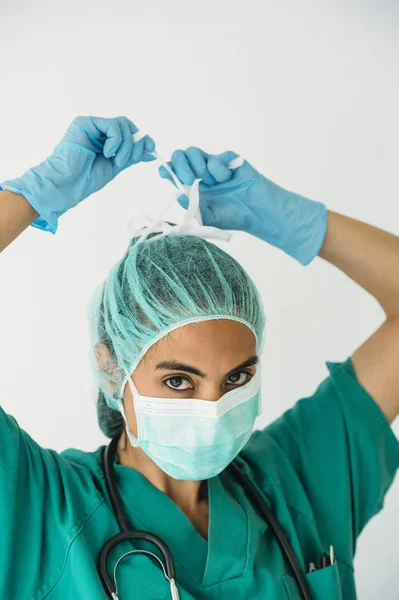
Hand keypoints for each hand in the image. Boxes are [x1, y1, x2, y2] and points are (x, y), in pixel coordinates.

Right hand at [0, 116, 155, 232]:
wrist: (66, 184)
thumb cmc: (85, 179)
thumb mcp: (115, 166)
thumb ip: (130, 156)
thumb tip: (150, 150)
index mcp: (105, 140)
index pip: (129, 132)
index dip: (142, 139)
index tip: (151, 149)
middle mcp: (98, 130)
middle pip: (127, 125)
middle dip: (136, 142)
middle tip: (132, 159)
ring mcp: (91, 126)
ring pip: (122, 124)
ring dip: (125, 145)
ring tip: (116, 161)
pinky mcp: (84, 123)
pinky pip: (111, 125)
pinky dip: (116, 141)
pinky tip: (108, 153)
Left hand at [159, 147, 326, 264]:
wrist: (257, 212)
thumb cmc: (234, 217)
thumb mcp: (208, 218)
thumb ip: (193, 209)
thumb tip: (179, 196)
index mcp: (194, 187)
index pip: (175, 172)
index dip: (167, 169)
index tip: (164, 173)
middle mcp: (201, 174)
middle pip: (181, 156)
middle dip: (180, 165)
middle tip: (188, 180)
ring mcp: (214, 166)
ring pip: (194, 152)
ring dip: (198, 166)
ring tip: (210, 182)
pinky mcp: (228, 159)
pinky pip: (215, 158)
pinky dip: (218, 171)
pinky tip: (228, 180)